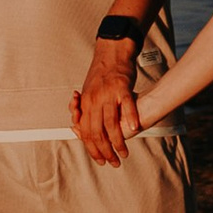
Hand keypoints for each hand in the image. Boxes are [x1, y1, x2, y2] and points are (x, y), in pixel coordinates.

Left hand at [73, 39, 140, 165]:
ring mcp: (108, 94)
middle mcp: (94, 100)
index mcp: (85, 102)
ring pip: (111, 124)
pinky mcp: (122, 87)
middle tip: (113, 162)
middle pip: (97, 132)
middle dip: (104, 151)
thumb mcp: (87, 92)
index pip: (85, 132)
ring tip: (123, 153)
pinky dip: (130, 118)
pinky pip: (127, 105)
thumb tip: (78, 128)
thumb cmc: (101, 73)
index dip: (92, 149)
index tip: (100, 160)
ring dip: (118, 142)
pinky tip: (134, 128)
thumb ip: (85, 111)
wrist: (112, 51)